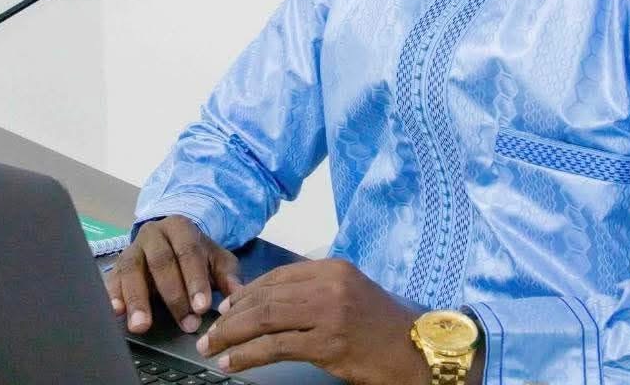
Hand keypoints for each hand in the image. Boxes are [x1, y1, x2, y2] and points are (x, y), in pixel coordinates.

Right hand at [103, 215, 243, 334]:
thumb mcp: (215, 258)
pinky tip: (115, 312)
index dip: (195, 281)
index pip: (188, 253)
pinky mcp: (116, 267)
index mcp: (180, 227)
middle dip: (174, 296)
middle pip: (161, 263)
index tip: (202, 307)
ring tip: (142, 325)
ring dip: (137, 300)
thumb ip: (227, 274)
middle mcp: (153, 234)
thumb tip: (237, 293)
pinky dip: (113, 296)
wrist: (167, 239)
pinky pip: (112, 280)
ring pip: (132, 271)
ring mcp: (132, 249)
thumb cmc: (194, 254)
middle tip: (186, 323)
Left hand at [193, 258, 435, 384]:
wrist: (418, 351)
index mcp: (332, 268)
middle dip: (231, 316)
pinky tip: (233, 362)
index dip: (245, 293)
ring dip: (232, 335)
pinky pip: (276, 347)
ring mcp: (330, 313)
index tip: (225, 309)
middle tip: (211, 332)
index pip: (276, 277)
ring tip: (213, 348)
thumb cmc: (382, 328)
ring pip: (265, 319)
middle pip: (265, 297)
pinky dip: (248, 355)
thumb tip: (264, 304)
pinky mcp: (329, 343)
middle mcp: (329, 285)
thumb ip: (313, 292)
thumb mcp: (349, 295)